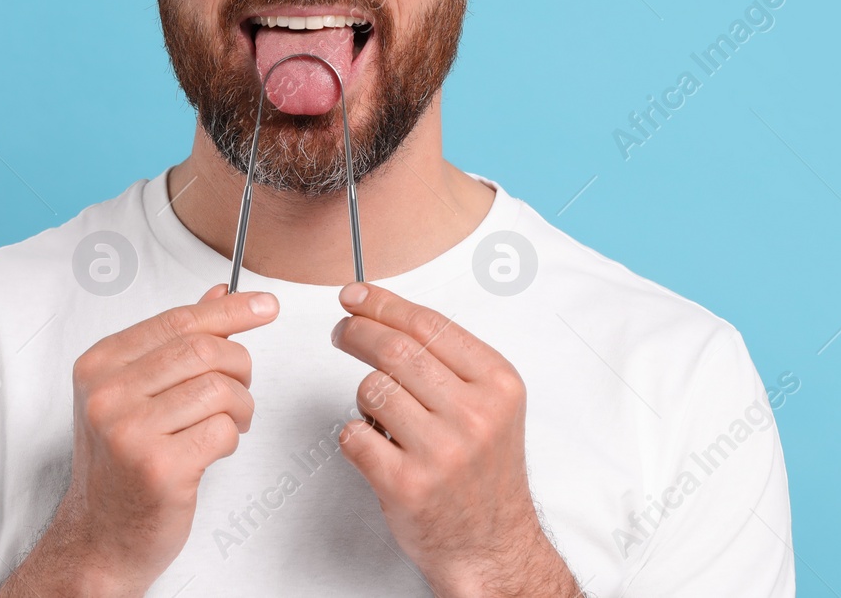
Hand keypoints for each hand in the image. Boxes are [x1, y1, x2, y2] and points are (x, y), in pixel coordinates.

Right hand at [0, 283, 278, 597]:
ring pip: (219, 389)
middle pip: (203, 351)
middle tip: (241, 389)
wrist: (100, 535)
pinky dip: (230, 438)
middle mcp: (108, 394)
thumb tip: (219, 292)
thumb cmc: (122, 462)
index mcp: (99, 365)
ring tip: (228, 423)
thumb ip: (174, 342)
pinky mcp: (158, 468)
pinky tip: (212, 449)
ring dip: (240, 407)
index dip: (229, 310)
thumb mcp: (134, 393)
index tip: (265, 306)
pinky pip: (222, 430)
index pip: (177, 321)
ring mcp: (129, 432)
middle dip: (239, 366)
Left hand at [330, 282, 579, 596]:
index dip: (384, 304)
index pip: (429, 325)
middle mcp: (475, 415)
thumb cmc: (483, 471)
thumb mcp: (491, 404)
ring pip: (371, 390)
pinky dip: (356, 435)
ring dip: (365, 397)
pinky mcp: (407, 484)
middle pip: (395, 350)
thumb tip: (384, 312)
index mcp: (498, 385)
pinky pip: (354, 434)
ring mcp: (441, 451)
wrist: (492, 544)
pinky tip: (377, 448)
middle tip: (342, 331)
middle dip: (358, 332)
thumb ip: (450, 360)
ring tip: (382, 415)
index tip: (355, 296)